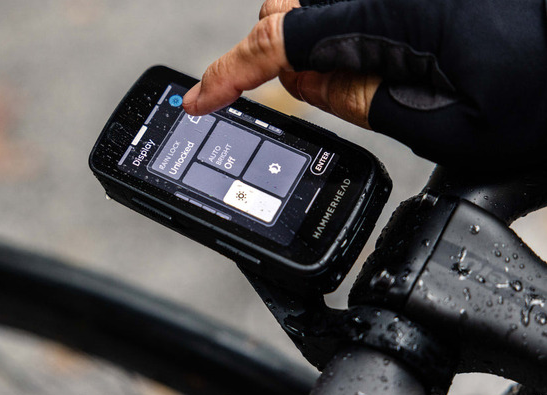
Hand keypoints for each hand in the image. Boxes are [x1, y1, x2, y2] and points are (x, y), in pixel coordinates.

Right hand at [183, 0, 546, 167]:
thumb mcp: (450, 129)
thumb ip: (362, 104)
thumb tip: (304, 82)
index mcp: (385, 18)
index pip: (276, 43)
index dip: (227, 74)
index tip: (199, 101)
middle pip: (288, 8)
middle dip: (281, 54)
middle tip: (321, 91)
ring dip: (316, 35)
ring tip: (371, 67)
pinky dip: (342, 20)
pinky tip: (385, 45)